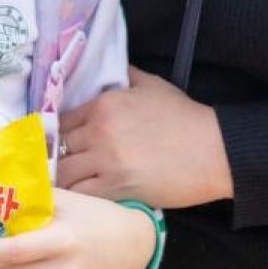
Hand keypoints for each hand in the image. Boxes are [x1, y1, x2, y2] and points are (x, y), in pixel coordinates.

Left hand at [58, 67, 233, 208]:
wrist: (212, 150)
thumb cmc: (184, 117)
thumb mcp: (152, 85)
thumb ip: (125, 74)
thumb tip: (111, 67)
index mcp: (104, 104)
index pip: (61, 119)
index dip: (56, 132)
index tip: (55, 142)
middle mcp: (98, 131)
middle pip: (58, 146)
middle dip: (55, 157)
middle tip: (56, 167)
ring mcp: (106, 161)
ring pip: (63, 173)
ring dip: (61, 179)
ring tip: (62, 185)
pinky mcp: (116, 188)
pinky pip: (81, 196)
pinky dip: (75, 198)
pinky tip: (76, 201)